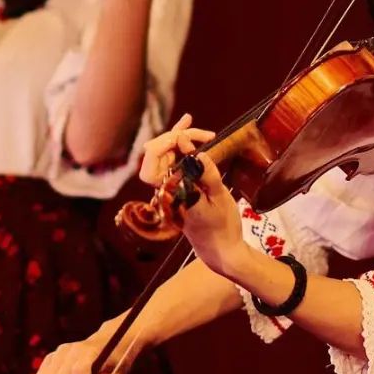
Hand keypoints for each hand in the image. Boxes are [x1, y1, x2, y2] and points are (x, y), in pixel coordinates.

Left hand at [142, 114, 246, 276]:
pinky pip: (173, 164)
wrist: (220, 250)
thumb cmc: (222, 226)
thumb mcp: (220, 199)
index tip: (187, 138)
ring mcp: (170, 190)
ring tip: (190, 123)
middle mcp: (166, 191)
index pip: (151, 165)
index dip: (164, 145)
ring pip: (163, 157)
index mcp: (172, 195)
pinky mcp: (177, 188)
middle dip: (172, 136)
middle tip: (193, 126)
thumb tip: (197, 153)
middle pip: (155, 155)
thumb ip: (207, 176)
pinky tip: (189, 137)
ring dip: (175, 139)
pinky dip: (179, 149)